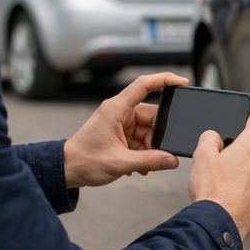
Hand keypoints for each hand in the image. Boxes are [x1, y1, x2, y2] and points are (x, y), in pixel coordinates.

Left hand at [64, 73, 188, 188]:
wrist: (66, 170)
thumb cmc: (84, 161)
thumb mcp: (120, 163)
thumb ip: (150, 161)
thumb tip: (172, 160)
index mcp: (116, 109)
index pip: (144, 85)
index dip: (165, 79)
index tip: (182, 82)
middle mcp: (119, 112)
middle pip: (151, 116)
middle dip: (157, 136)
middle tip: (158, 154)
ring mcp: (120, 122)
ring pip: (147, 130)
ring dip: (149, 147)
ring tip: (142, 164)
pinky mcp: (120, 133)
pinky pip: (140, 138)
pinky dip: (143, 151)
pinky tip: (138, 165)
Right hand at [189, 91, 249, 239]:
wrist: (218, 226)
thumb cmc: (211, 192)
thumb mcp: (202, 157)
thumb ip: (210, 138)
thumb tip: (215, 138)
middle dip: (241, 144)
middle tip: (221, 153)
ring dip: (241, 166)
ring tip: (220, 179)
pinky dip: (242, 183)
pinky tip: (226, 192)